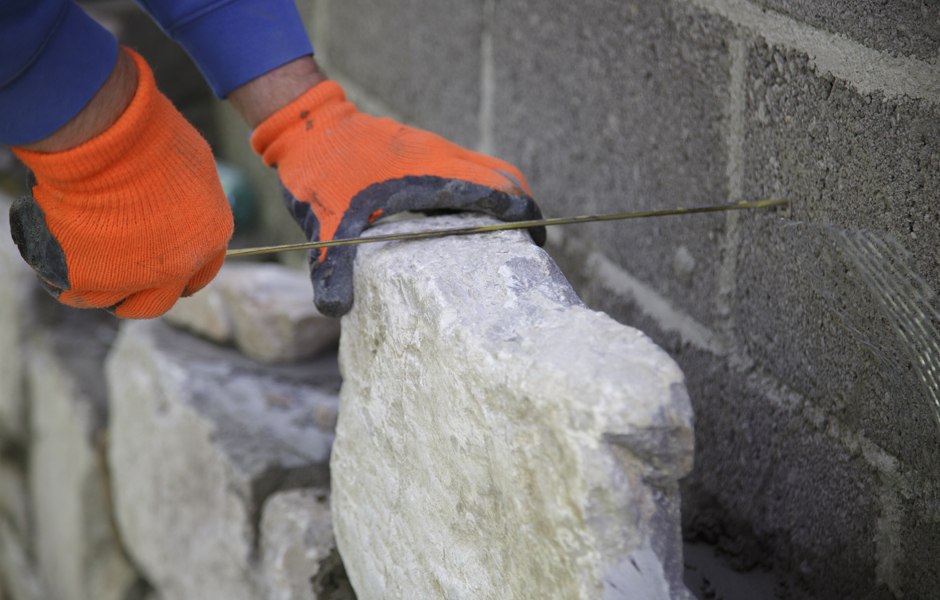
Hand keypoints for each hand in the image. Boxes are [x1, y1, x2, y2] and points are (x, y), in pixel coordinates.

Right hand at [10, 49, 232, 318]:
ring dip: (102, 288)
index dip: (181, 274)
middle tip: (121, 278)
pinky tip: (64, 262)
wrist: (106, 138)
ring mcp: (133, 276)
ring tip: (86, 266)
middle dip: (140, 295)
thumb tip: (185, 206)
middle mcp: (178, 267)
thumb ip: (194, 199)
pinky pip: (76, 291)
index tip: (163, 272)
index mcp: (211, 238)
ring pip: (113, 301)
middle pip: (157, 301)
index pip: (201, 273)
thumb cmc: (151, 137)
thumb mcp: (194, 164)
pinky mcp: (88, 277)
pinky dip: (69, 281)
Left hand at [250, 80, 543, 316]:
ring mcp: (433, 150)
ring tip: (497, 238)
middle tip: (523, 245)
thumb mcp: (325, 223)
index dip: (525, 216)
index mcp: (432, 175)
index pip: (500, 190)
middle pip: (505, 177)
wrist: (306, 122)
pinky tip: (456, 222)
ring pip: (487, 169)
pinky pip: (465, 168)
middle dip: (522, 208)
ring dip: (500, 199)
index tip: (536, 245)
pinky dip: (476, 192)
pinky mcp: (422, 150)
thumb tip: (336, 310)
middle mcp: (442, 157)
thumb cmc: (321, 168)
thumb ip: (332, 266)